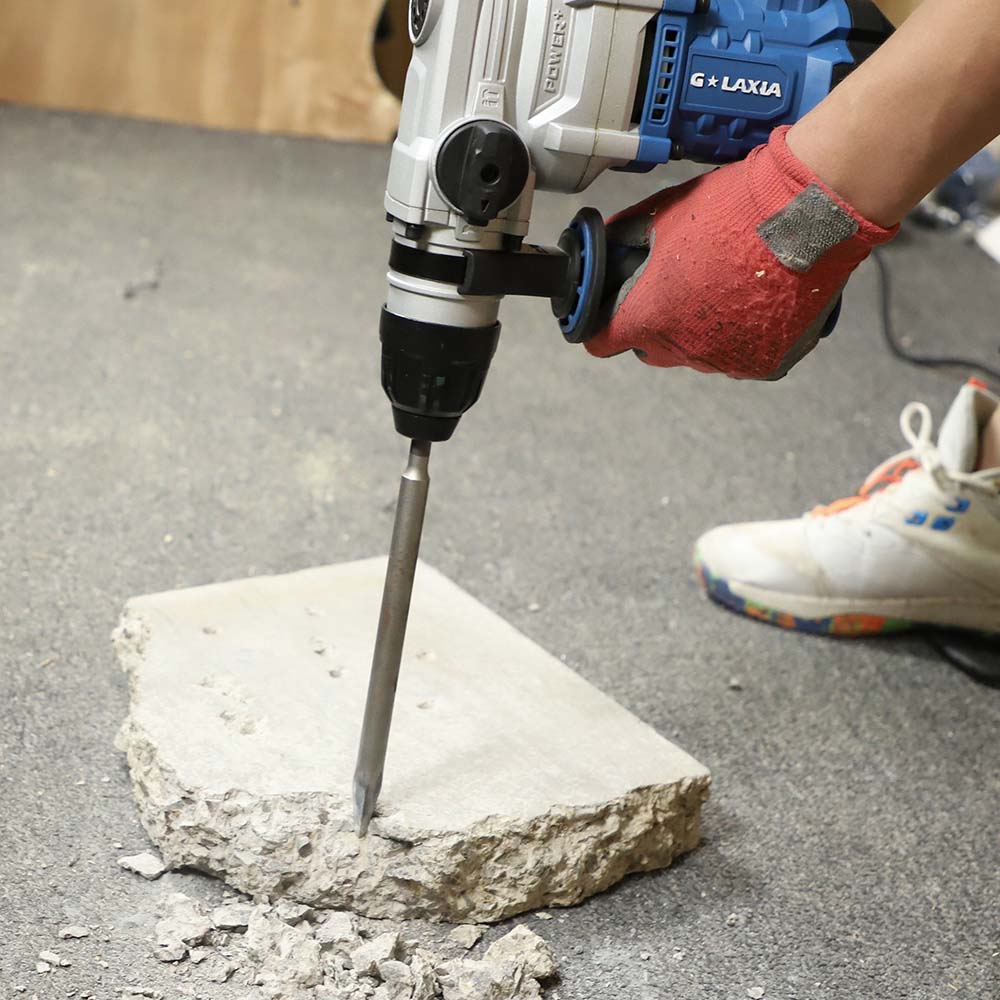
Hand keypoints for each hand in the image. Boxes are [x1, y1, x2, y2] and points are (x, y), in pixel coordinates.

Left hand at [586, 127, 897, 379]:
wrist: (806, 211)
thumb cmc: (731, 209)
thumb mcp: (662, 214)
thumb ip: (624, 239)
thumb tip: (605, 246)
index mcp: (650, 317)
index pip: (602, 343)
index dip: (602, 327)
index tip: (610, 315)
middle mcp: (685, 350)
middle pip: (651, 350)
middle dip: (654, 325)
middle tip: (677, 289)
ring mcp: (727, 361)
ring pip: (697, 354)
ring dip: (701, 330)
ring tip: (726, 286)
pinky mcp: (767, 364)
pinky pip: (741, 356)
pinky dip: (743, 336)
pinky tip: (756, 301)